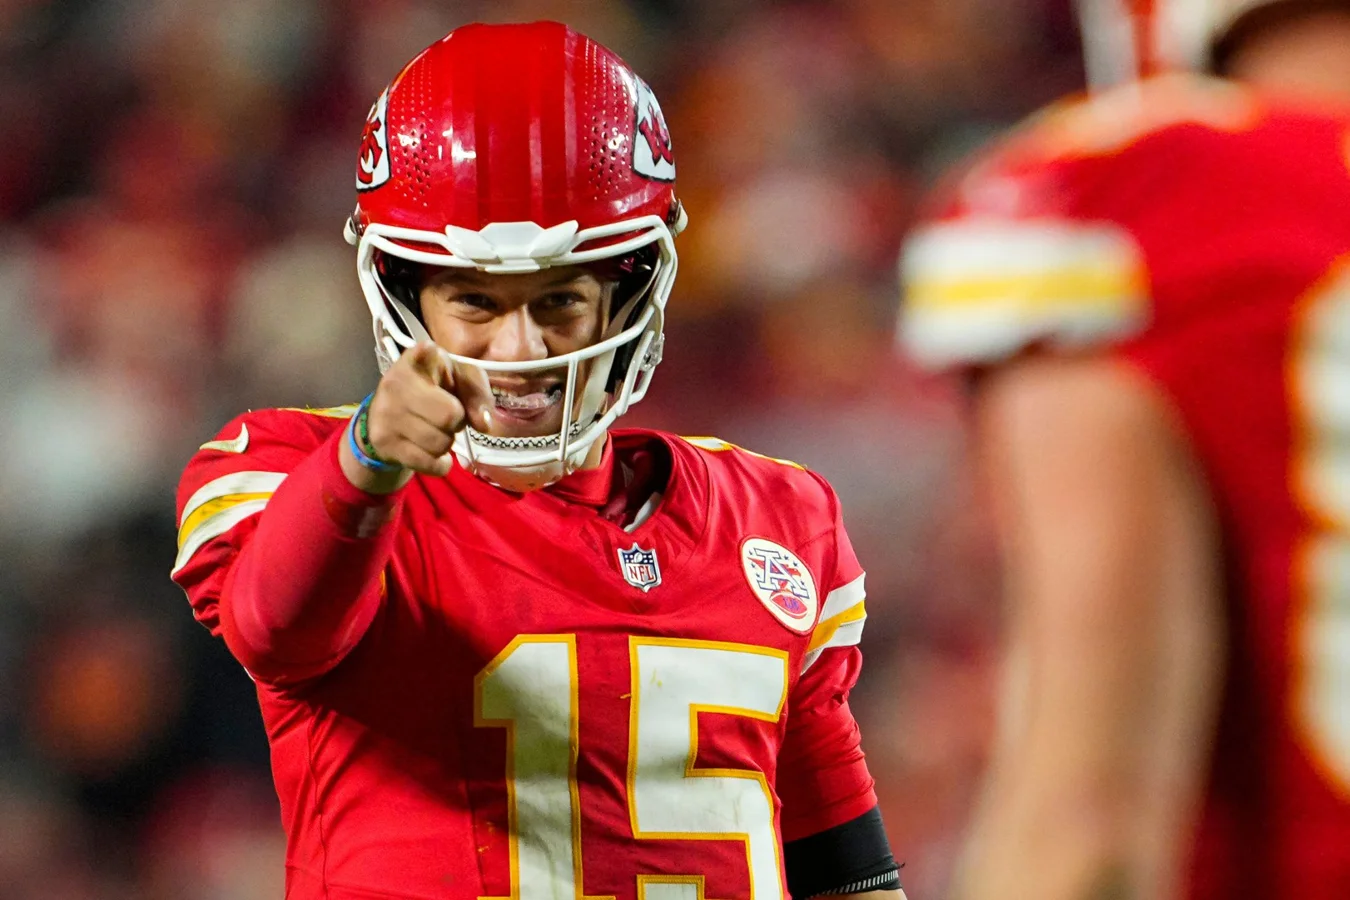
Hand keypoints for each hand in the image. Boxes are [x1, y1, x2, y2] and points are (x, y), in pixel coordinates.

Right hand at [340, 342, 494, 491]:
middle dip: (457, 422)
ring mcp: (386, 413)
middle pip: (449, 416)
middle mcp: (395, 382)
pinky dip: (439, 464)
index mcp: (417, 358)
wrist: (385, 414)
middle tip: (448, 418)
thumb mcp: (459, 378)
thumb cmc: (432, 389)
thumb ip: (477, 393)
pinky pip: (428, 464)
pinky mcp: (383, 442)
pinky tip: (432, 452)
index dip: (451, 377)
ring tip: (436, 431)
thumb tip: (484, 424)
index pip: (431, 356)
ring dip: (446, 443)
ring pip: (439, 443)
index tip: (439, 370)